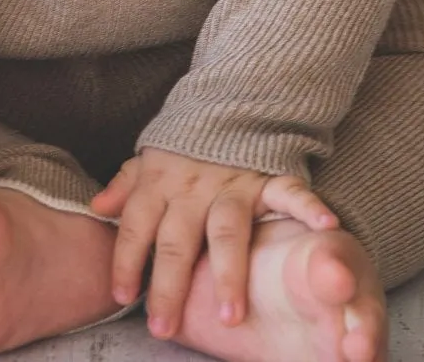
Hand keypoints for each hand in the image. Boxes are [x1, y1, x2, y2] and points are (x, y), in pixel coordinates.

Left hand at [89, 145, 336, 339]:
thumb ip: (126, 185)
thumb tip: (98, 207)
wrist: (232, 96)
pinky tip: (325, 228)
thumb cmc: (188, 141)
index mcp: (161, 181)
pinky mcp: (268, 176)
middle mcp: (194, 186)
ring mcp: (233, 182)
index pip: (138, 225)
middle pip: (179, 239)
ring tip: (229, 314)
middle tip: (165, 326)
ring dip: (228, 271)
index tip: (123, 297)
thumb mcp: (150, 158)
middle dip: (171, 284)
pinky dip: (309, 208)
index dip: (127, 260)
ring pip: (227, 229)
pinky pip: (290, 192)